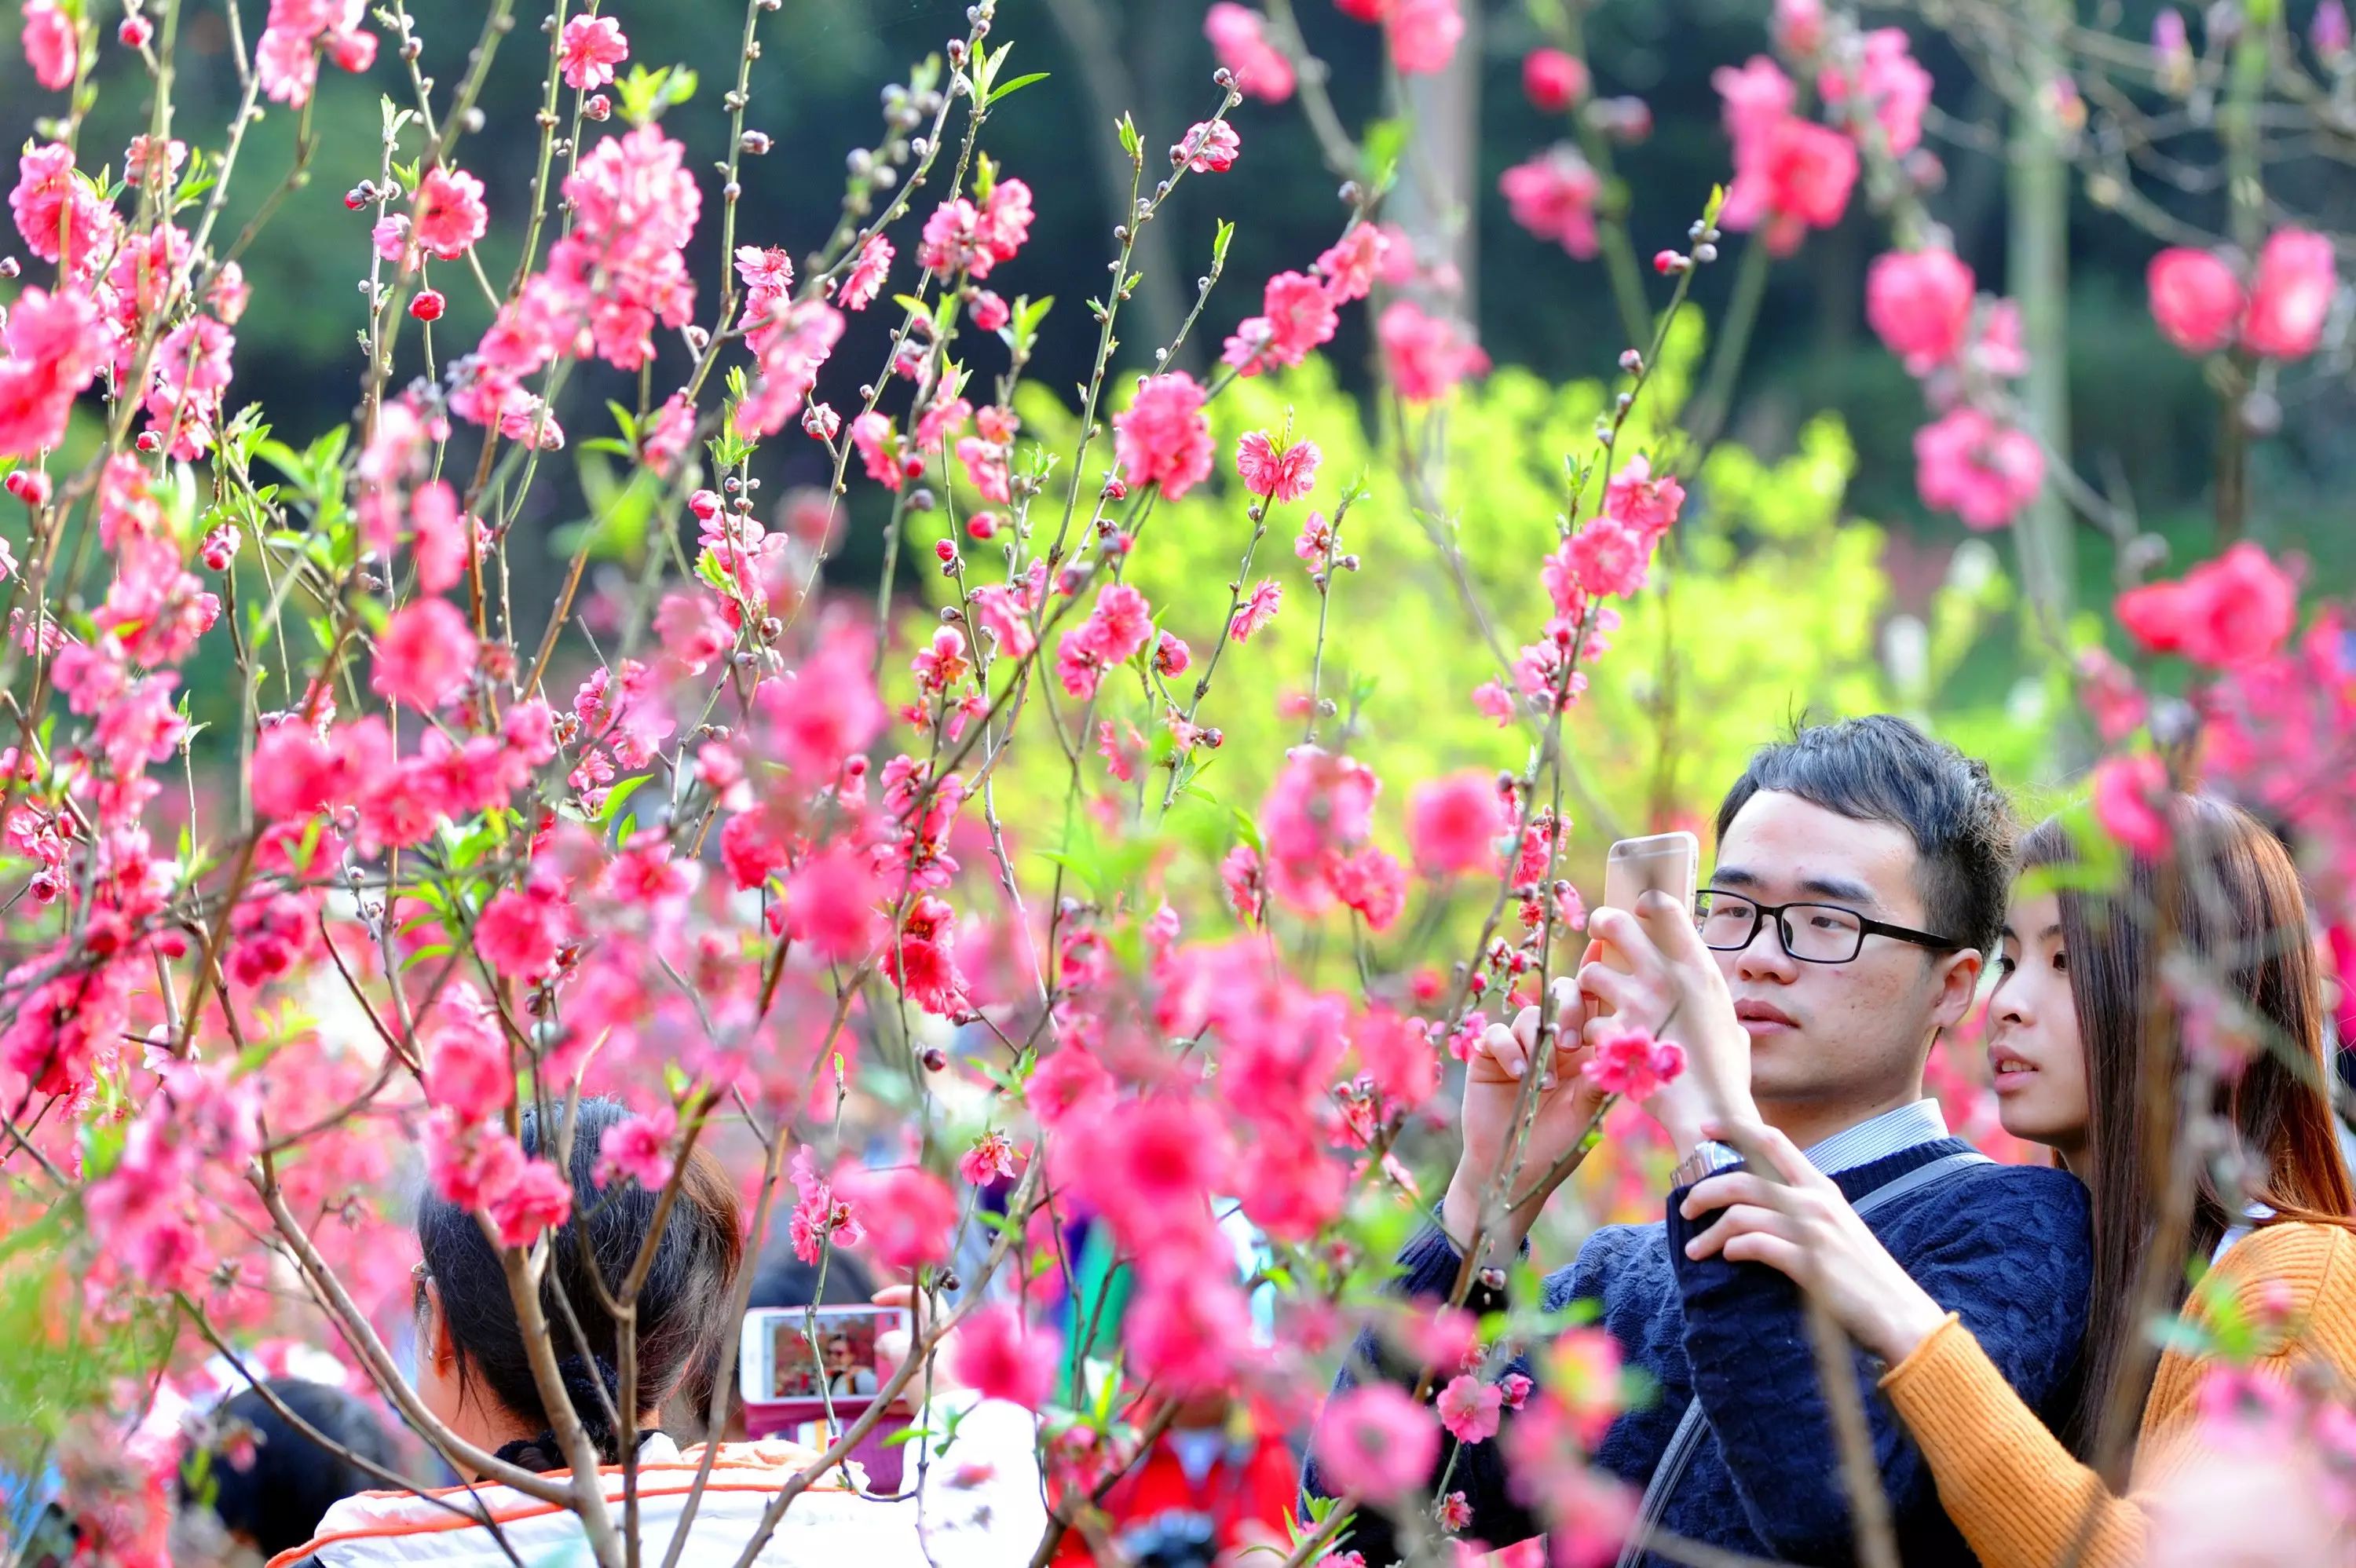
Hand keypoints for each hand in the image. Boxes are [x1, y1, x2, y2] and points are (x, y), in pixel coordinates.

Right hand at [870, 1284, 958, 1412]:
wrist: (964, 1422)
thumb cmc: (936, 1385)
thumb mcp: (905, 1358)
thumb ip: (891, 1343)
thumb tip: (884, 1342)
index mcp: (943, 1331)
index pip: (921, 1298)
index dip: (896, 1294)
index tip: (876, 1301)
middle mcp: (951, 1345)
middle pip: (920, 1329)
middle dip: (896, 1335)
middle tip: (881, 1346)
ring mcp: (951, 1368)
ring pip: (920, 1357)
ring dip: (900, 1363)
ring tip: (885, 1376)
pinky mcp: (949, 1391)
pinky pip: (925, 1385)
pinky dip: (908, 1391)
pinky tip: (896, 1406)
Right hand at [1443, 976, 1605, 1261]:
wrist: (1511, 1171)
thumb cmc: (1556, 1144)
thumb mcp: (1587, 1112)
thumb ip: (1600, 1077)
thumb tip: (1620, 1045)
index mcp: (1583, 1048)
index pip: (1593, 1003)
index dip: (1596, 972)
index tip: (1601, 947)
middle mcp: (1553, 1040)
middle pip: (1561, 995)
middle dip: (1568, 1008)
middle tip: (1570, 1042)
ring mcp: (1520, 1046)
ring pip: (1530, 1014)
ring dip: (1538, 1042)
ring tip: (1544, 1082)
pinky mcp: (1489, 1056)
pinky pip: (1499, 1034)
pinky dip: (1509, 1050)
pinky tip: (1518, 1074)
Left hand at [1577, 891, 1755, 1154]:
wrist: (1710, 1113)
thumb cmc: (1727, 1075)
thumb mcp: (1732, 1027)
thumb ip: (1715, 1007)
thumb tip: (1713, 1003)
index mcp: (1698, 969)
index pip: (1664, 908)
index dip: (1646, 902)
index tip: (1638, 907)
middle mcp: (1664, 977)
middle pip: (1615, 924)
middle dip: (1601, 924)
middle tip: (1599, 932)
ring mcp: (1635, 1004)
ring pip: (1589, 974)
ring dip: (1588, 986)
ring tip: (1596, 999)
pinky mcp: (1613, 1035)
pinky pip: (1587, 1022)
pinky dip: (1590, 1033)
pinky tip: (1602, 1045)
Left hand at [1678, 1119, 1949, 1364]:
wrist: (1899, 1313)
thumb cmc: (1862, 1272)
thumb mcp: (1837, 1225)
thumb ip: (1802, 1207)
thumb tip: (1756, 1203)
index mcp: (1822, 1187)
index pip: (1772, 1141)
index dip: (1734, 1128)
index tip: (1704, 1130)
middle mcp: (1816, 1202)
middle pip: (1743, 1180)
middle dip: (1705, 1192)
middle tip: (1686, 1209)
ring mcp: (1813, 1232)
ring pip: (1741, 1215)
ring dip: (1710, 1232)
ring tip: (1696, 1249)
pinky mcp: (1809, 1264)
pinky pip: (1755, 1245)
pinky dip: (1734, 1249)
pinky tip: (1729, 1257)